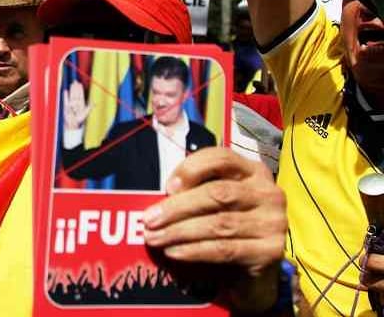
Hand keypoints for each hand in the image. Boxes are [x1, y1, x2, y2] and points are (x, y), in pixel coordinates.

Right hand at [62, 80, 90, 129]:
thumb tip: (95, 102)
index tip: (80, 84)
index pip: (81, 95)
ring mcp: (71, 104)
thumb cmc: (79, 119)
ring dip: (72, 90)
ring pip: (71, 95)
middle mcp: (76, 103)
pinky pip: (66, 100)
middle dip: (76, 88)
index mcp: (81, 103)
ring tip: (72, 84)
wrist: (73, 123)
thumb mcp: (86, 112)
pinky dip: (65, 95)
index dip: (80, 89)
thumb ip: (90, 107)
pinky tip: (66, 91)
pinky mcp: (66, 106)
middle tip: (75, 81)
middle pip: (76, 94)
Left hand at [143, 147, 286, 312]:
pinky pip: (224, 249)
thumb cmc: (230, 222)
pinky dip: (194, 250)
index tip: (167, 187)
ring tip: (155, 238)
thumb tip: (159, 201)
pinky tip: (173, 251)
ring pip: (219, 224)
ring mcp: (273, 222)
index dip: (191, 169)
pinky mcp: (270, 251)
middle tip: (149, 219)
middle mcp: (268, 193)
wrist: (258, 262)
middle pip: (217, 193)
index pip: (221, 158)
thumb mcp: (216, 199)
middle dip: (177, 207)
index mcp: (254, 171)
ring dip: (179, 231)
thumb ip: (196, 190)